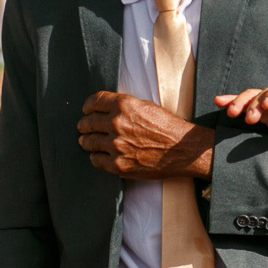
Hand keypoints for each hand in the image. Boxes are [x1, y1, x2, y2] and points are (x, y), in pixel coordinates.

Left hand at [76, 91, 211, 178]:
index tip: (86, 110)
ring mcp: (116, 146)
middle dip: (84, 125)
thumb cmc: (168, 127)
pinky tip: (99, 155)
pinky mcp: (118, 164)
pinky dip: (96, 157)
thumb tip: (105, 110)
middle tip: (84, 127)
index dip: (87, 106)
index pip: (94, 102)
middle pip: (88, 122)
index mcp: (124, 105)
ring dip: (87, 141)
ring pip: (88, 142)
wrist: (183, 149)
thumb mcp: (146, 106)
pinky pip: (95, 160)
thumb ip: (124, 107)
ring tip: (88, 141)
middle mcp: (117, 124)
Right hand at [214, 76, 267, 147]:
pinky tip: (220, 103)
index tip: (266, 105)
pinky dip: (234, 104)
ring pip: (252, 97)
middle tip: (248, 116)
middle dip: (254, 102)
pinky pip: (248, 107)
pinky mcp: (265, 113)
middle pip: (264, 92)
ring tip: (232, 113)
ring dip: (241, 103)